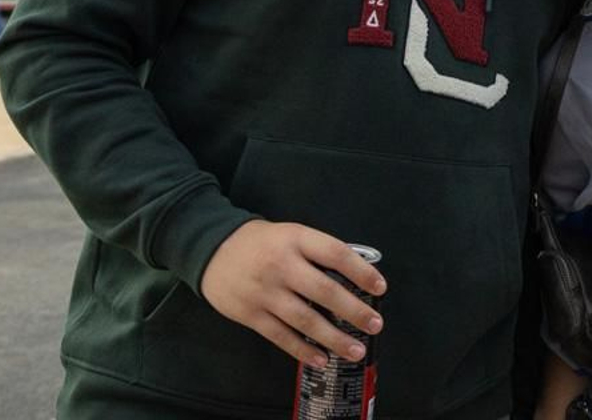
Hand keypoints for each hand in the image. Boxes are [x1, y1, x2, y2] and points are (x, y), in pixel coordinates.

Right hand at [199, 219, 384, 368]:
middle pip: (324, 290)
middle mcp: (282, 265)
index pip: (335, 254)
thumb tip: (354, 275)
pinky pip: (281, 336)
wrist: (212, 249)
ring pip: (305, 319)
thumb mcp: (290, 233)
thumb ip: (317, 252)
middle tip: (375, 324)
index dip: (360, 271)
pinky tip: (321, 359)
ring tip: (355, 349)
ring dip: (334, 338)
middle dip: (354, 310)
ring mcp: (265, 292)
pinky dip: (303, 350)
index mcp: (296, 239)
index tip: (379, 287)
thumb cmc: (261, 242)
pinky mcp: (251, 314)